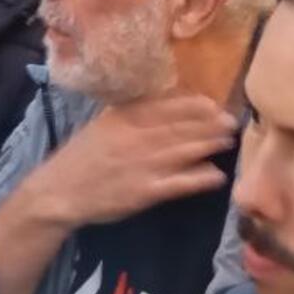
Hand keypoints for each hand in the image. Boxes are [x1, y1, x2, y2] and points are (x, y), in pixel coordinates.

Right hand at [25, 91, 236, 229]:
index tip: (214, 103)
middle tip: (232, 120)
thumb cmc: (83, 157)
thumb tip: (162, 102)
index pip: (166, 106)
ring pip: (184, 150)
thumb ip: (130, 113)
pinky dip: (199, 178)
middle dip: (209, 123)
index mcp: (124, 118)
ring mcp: (142, 165)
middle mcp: (136, 137)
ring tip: (228, 141)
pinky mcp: (145, 192)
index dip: (194, 104)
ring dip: (210, 145)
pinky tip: (216, 175)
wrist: (60, 191)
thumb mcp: (102, 124)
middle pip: (180, 127)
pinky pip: (179, 183)